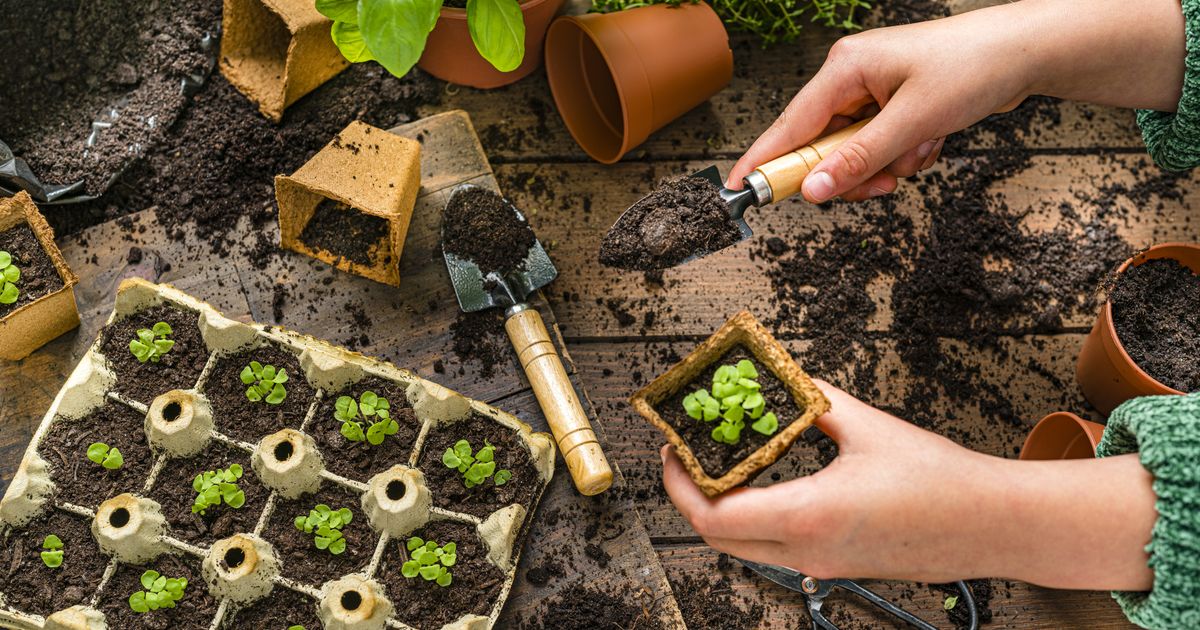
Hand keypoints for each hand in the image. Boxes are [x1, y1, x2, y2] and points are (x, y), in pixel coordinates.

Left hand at [662, 380, 1156, 589]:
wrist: (994, 526)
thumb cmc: (942, 480)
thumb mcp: (868, 426)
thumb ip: (813, 400)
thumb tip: (779, 378)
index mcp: (810, 517)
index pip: (714, 516)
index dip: (679, 484)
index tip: (672, 450)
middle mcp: (809, 552)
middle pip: (718, 538)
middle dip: (689, 497)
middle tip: (687, 455)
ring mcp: (822, 566)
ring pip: (745, 546)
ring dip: (722, 507)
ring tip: (724, 460)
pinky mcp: (837, 566)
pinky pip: (776, 547)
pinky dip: (755, 517)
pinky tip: (765, 478)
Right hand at [726, 0, 1185, 202]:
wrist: (1026, 52)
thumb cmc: (973, 67)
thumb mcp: (913, 122)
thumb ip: (859, 159)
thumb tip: (813, 191)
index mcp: (844, 68)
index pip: (790, 124)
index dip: (765, 161)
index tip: (739, 189)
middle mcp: (851, 78)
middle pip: (822, 146)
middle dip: (852, 172)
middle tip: (883, 184)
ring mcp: (872, 92)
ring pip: (853, 153)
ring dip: (885, 165)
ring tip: (921, 151)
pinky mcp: (892, 104)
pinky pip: (879, 147)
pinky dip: (903, 155)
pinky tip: (931, 141)